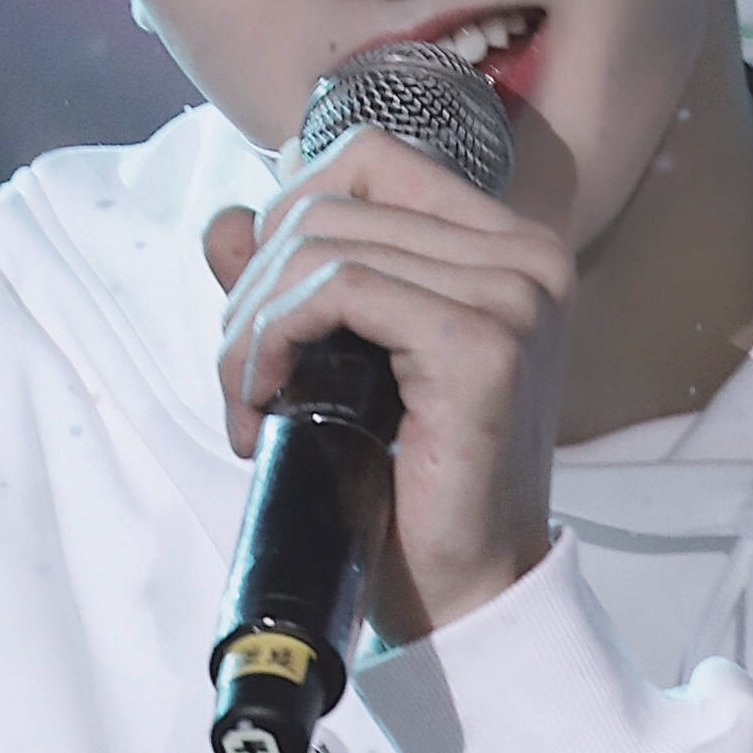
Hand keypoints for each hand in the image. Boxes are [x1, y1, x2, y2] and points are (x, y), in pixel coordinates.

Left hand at [201, 118, 573, 643]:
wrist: (462, 592)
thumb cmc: (410, 488)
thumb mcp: (343, 363)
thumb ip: (293, 283)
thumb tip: (226, 219)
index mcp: (508, 247)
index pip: (371, 159)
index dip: (289, 215)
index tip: (263, 309)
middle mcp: (526, 256)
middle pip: (332, 201)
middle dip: (254, 288)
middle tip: (242, 380)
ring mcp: (513, 295)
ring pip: (322, 243)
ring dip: (254, 324)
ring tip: (250, 401)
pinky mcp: (481, 344)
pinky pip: (339, 290)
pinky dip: (277, 336)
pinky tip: (265, 397)